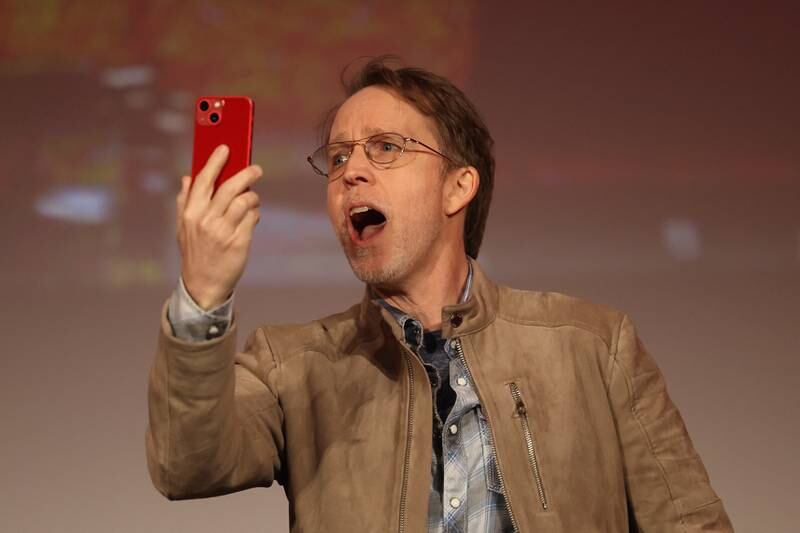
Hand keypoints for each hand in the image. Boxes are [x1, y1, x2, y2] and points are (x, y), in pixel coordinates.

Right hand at [176, 145, 262, 309]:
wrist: (203, 285)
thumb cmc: (195, 253)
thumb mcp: (182, 227)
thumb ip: (184, 201)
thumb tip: (187, 177)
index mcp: (190, 213)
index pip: (204, 180)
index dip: (215, 162)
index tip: (225, 148)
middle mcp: (206, 220)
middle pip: (229, 188)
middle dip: (246, 174)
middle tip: (256, 169)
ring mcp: (223, 232)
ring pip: (244, 201)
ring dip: (252, 196)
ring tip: (253, 198)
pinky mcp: (239, 242)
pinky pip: (253, 218)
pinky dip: (255, 213)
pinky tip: (253, 215)